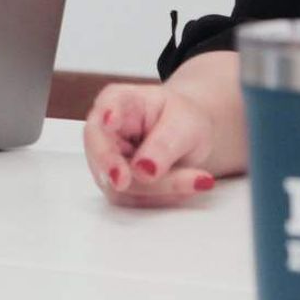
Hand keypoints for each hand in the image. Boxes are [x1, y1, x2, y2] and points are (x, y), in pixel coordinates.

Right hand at [82, 81, 218, 206]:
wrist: (187, 138)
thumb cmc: (182, 121)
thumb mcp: (186, 124)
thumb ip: (165, 145)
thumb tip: (144, 171)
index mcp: (118, 99)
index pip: (106, 105)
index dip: (107, 114)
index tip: (110, 122)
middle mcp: (103, 130)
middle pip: (104, 152)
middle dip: (120, 168)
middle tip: (138, 178)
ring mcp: (104, 160)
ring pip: (118, 185)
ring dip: (159, 189)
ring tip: (197, 180)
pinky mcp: (115, 185)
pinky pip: (134, 200)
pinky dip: (162, 197)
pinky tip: (184, 186)